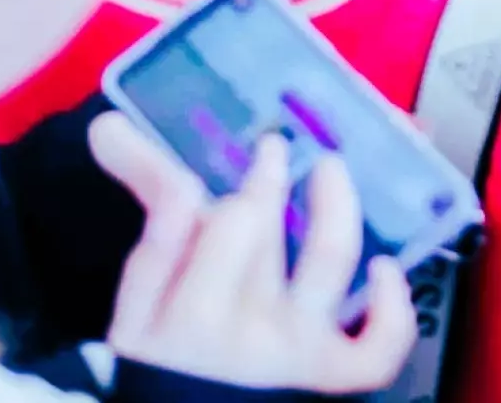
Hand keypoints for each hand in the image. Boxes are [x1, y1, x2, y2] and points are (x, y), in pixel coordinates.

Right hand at [92, 114, 415, 392]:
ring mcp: (292, 350)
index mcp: (182, 309)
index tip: (239, 155)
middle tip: (276, 148)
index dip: (216, 185)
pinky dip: (392, 309)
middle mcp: (240, 329)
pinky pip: (375, 347)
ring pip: (326, 259)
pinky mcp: (329, 372)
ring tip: (329, 169)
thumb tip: (107, 127)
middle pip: (259, 228)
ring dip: (334, 204)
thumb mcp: (141, 292)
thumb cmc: (171, 349)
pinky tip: (384, 269)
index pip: (197, 223)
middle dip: (268, 180)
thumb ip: (146, 203)